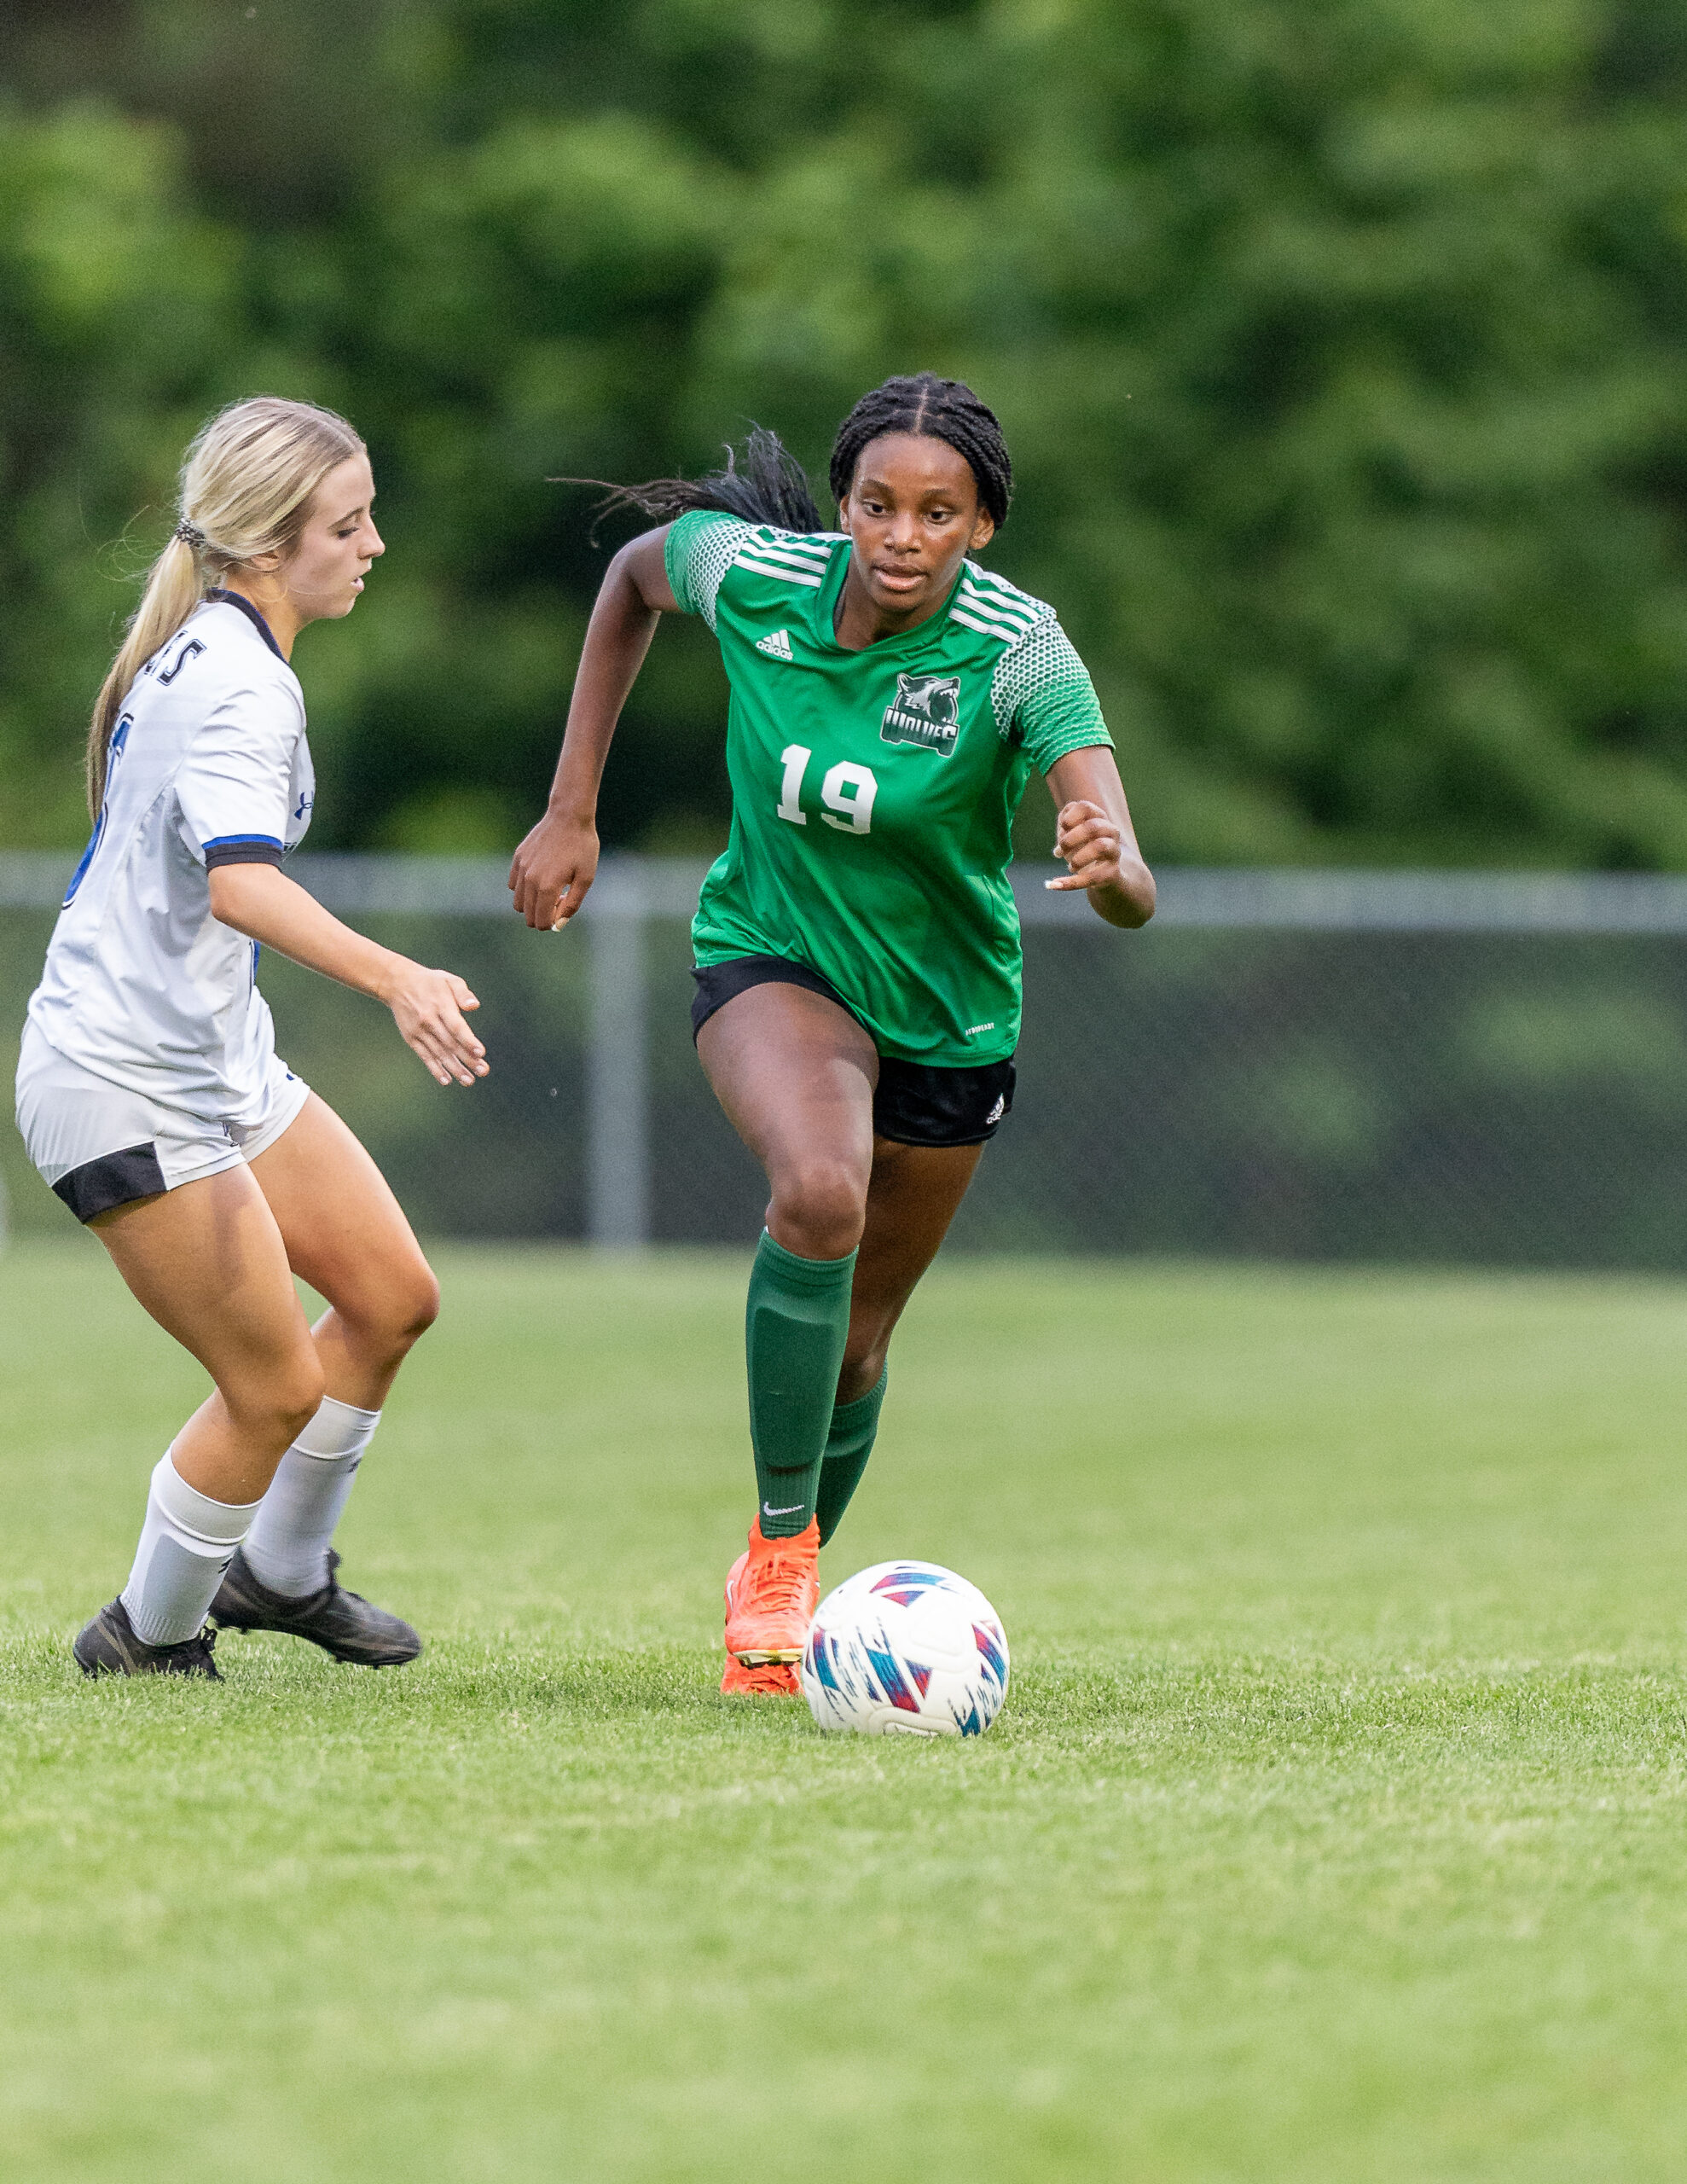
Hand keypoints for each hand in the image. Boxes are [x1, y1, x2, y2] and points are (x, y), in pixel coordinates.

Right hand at [383, 962, 488, 1085]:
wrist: (397, 984)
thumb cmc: (430, 982)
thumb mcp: (448, 979)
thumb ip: (463, 992)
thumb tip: (474, 1005)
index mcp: (441, 1006)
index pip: (456, 1026)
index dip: (468, 1041)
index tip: (480, 1053)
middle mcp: (429, 1021)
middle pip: (450, 1044)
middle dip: (467, 1059)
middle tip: (483, 1071)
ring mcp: (419, 1031)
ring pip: (439, 1053)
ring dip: (455, 1069)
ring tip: (469, 1081)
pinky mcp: (411, 1039)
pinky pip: (425, 1056)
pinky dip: (435, 1069)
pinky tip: (446, 1080)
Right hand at [509, 809, 598, 930]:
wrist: (569, 816)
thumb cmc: (582, 847)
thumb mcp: (586, 878)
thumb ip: (572, 904)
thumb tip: (558, 925)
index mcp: (547, 887)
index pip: (541, 921)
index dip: (552, 923)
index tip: (563, 909)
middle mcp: (529, 879)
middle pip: (527, 915)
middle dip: (543, 915)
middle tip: (560, 899)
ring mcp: (521, 868)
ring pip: (518, 902)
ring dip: (533, 904)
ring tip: (550, 889)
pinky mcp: (517, 858)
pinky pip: (513, 885)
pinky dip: (524, 889)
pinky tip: (540, 878)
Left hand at [1048, 799, 1127, 895]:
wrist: (1104, 874)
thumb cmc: (1084, 848)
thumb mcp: (1071, 835)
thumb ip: (1064, 830)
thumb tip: (1060, 843)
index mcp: (1098, 818)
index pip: (1085, 807)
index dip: (1069, 818)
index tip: (1062, 828)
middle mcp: (1110, 831)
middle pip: (1093, 827)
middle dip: (1071, 839)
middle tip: (1061, 850)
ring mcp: (1114, 852)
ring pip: (1100, 847)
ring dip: (1078, 858)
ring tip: (1070, 866)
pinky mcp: (1113, 873)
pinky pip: (1095, 877)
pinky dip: (1072, 882)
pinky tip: (1055, 884)